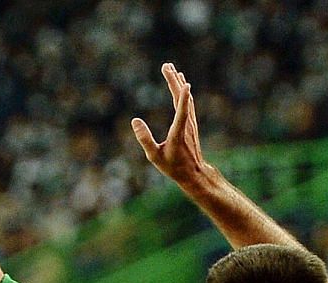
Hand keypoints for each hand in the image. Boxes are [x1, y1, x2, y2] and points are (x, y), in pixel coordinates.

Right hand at [132, 63, 208, 188]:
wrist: (193, 173)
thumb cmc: (172, 166)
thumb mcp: (154, 156)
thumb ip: (145, 138)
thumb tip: (135, 120)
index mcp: (178, 132)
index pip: (181, 112)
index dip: (182, 98)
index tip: (183, 82)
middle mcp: (187, 125)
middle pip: (181, 99)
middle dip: (173, 80)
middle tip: (166, 65)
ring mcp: (190, 123)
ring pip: (185, 99)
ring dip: (178, 83)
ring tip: (172, 70)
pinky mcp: (191, 124)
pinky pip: (187, 103)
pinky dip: (183, 92)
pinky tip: (181, 86)